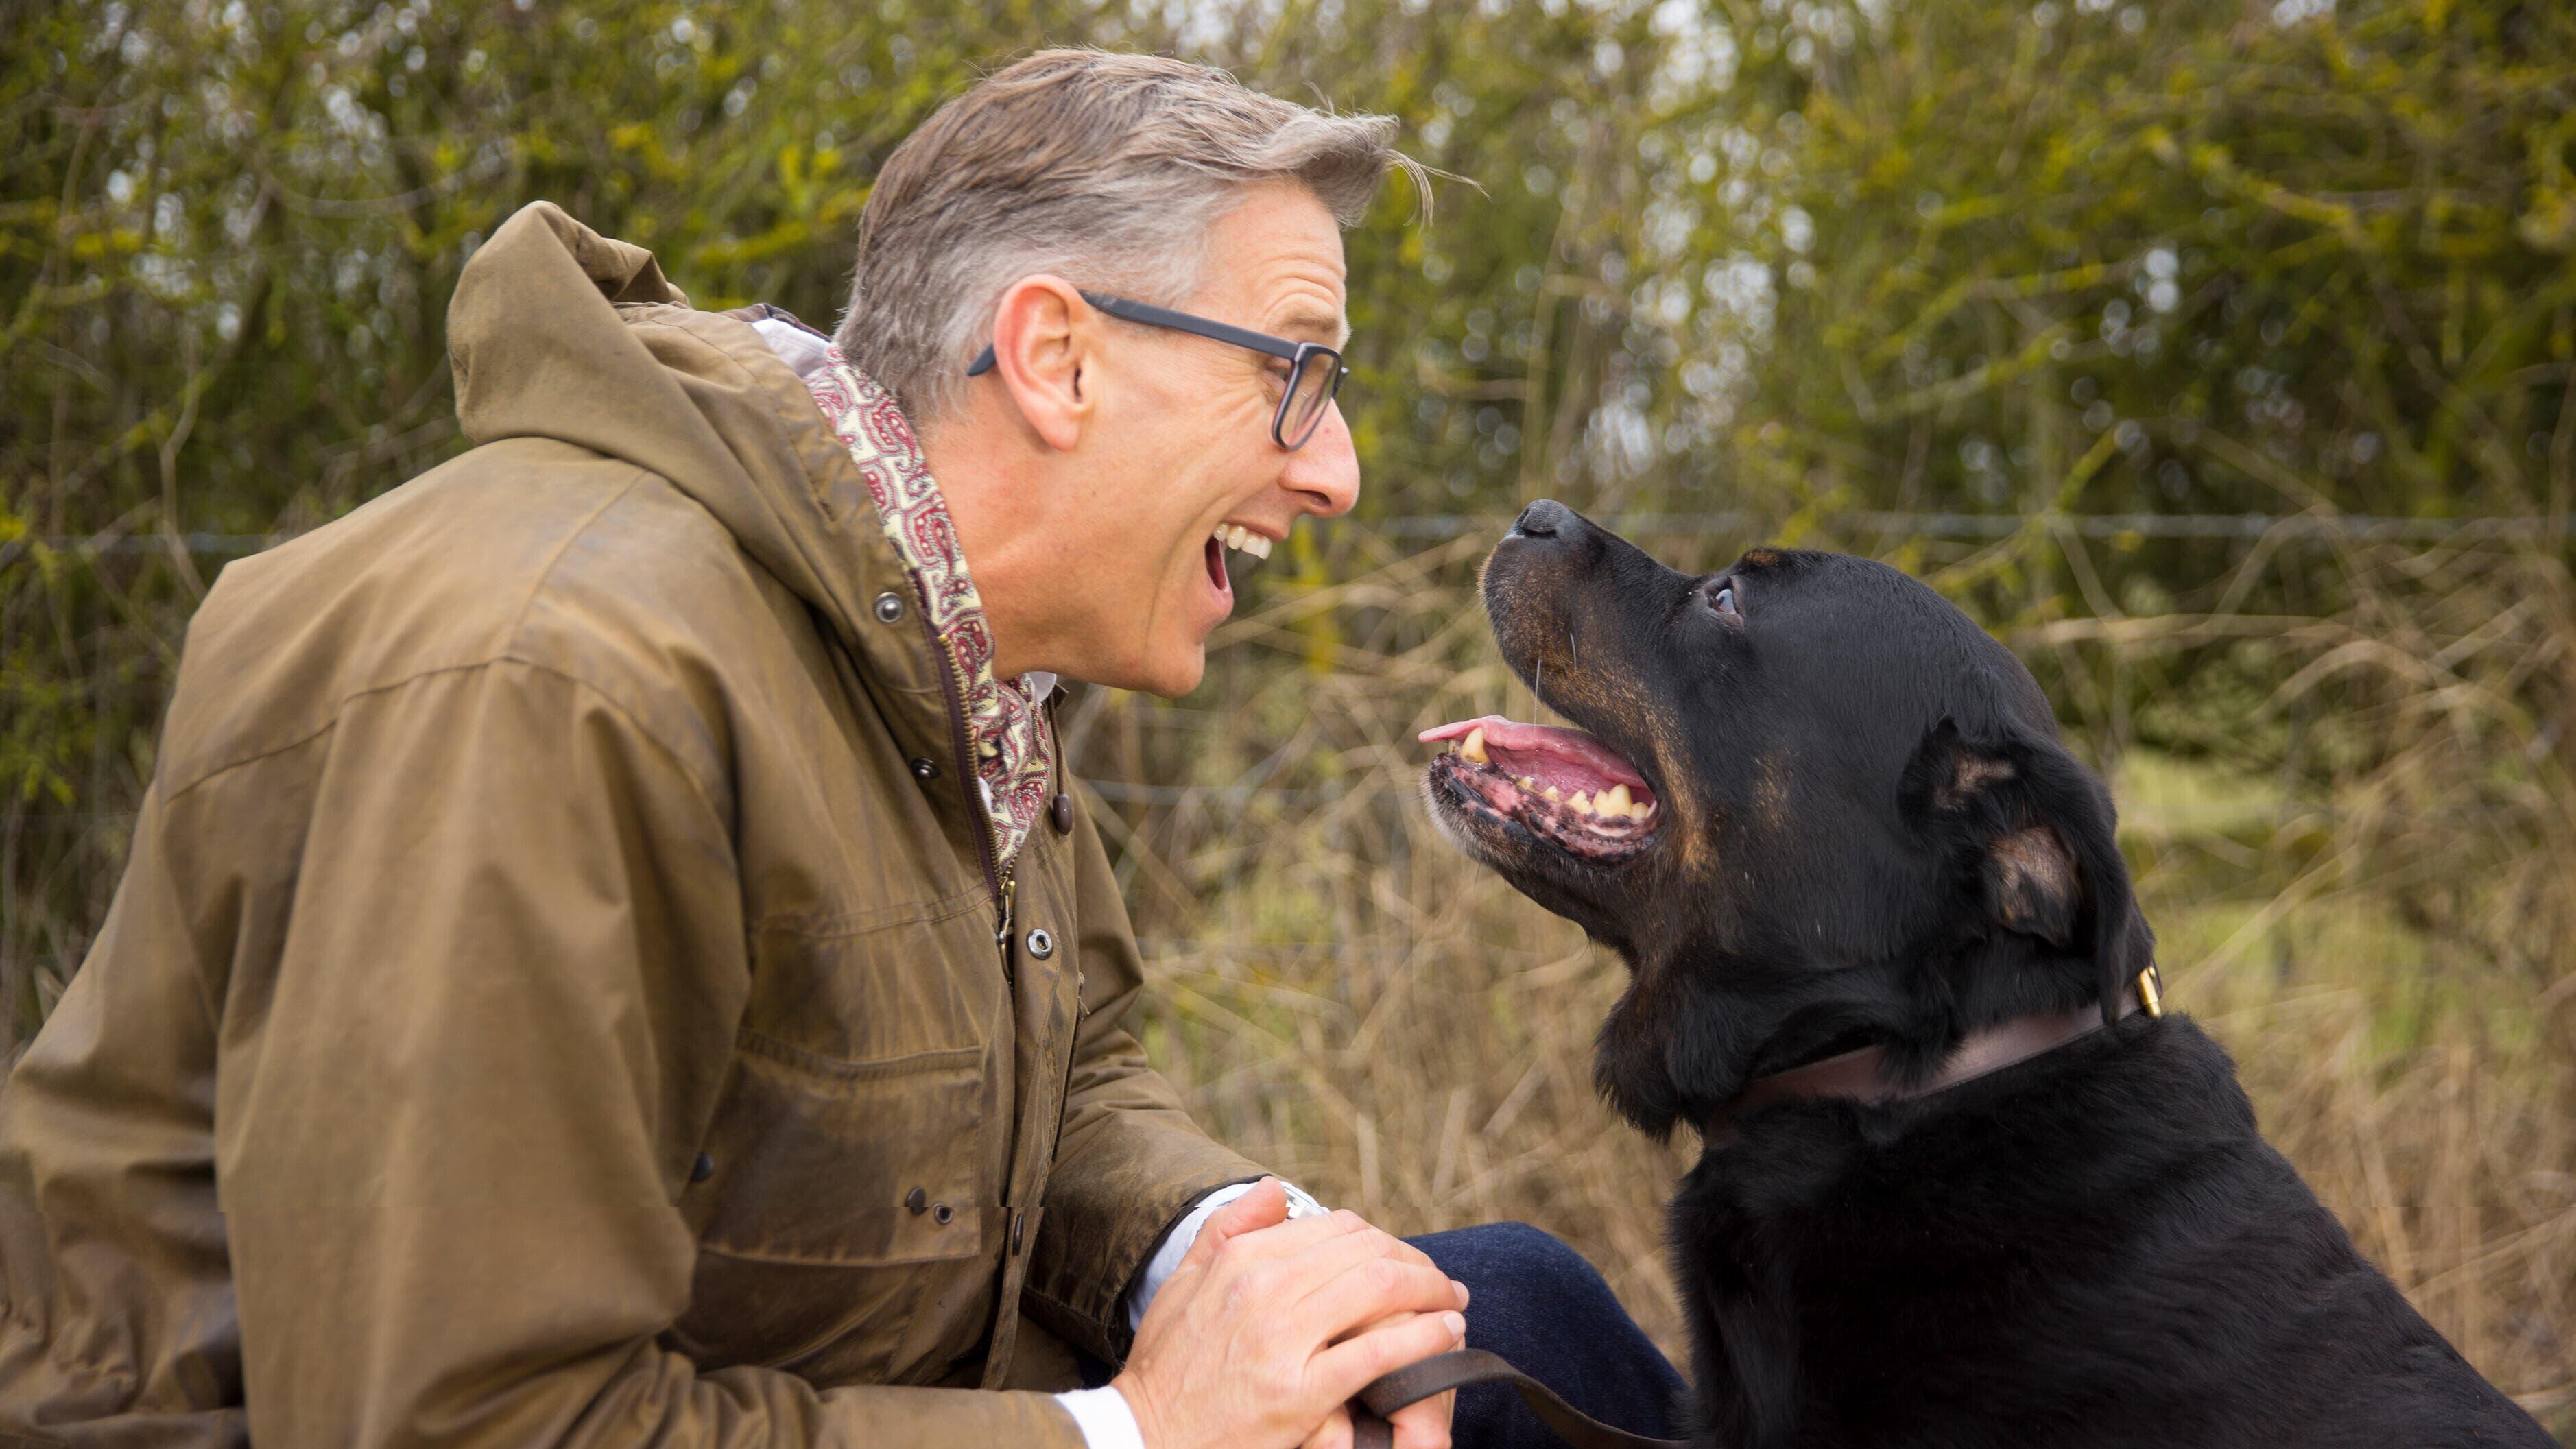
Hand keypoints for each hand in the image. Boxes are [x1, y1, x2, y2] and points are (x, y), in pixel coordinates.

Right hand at [1112, 1180, 1467, 1448]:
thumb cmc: (1165, 1367)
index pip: (1335, 1228)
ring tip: (1453, 1305)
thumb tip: (1274, 1188)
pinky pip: (1378, 1353)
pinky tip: (1446, 1336)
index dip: (1382, 1239)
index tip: (1403, 1259)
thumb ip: (1228, 1230)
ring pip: (1380, 1291)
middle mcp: (1264, 1289)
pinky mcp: (1300, 1392)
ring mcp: (1282, 1339)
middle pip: (1366, 1253)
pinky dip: (1424, 1339)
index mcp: (1242, 1260)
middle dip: (1416, 1265)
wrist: (1142, 1435)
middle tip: (1442, 1283)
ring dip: (1431, 1293)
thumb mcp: (1183, 1284)